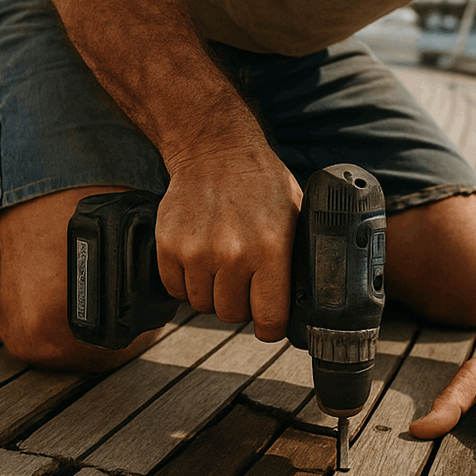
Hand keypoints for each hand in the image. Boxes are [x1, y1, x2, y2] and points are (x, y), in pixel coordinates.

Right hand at [156, 139, 302, 341]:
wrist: (214, 150)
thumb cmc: (259, 182)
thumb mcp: (294, 215)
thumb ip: (297, 256)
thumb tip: (306, 295)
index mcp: (270, 249)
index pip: (269, 318)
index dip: (271, 326)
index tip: (269, 322)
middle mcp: (232, 254)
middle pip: (232, 315)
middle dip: (240, 305)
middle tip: (244, 283)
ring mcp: (196, 252)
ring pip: (202, 305)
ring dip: (212, 293)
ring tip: (221, 267)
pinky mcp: (168, 247)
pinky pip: (175, 289)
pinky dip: (186, 282)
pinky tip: (199, 260)